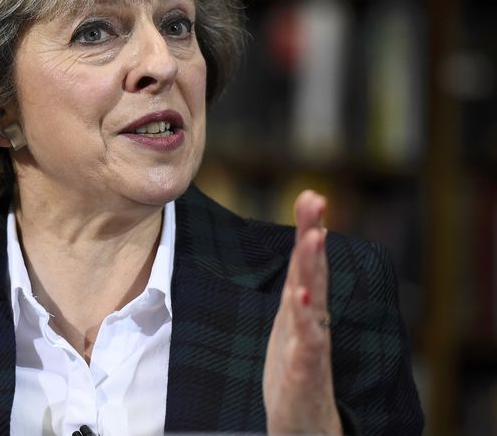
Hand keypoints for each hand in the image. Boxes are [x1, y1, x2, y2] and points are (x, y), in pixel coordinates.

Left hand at [263, 190, 341, 434]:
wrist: (305, 423)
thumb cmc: (298, 369)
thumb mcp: (293, 319)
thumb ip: (298, 284)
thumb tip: (304, 245)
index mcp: (305, 307)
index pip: (307, 262)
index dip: (308, 229)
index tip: (311, 196)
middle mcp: (313, 320)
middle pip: (312, 271)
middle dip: (312, 234)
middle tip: (315, 199)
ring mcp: (311, 344)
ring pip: (313, 299)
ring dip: (312, 266)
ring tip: (313, 236)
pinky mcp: (304, 370)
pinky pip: (307, 342)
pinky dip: (306, 320)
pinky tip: (301, 298)